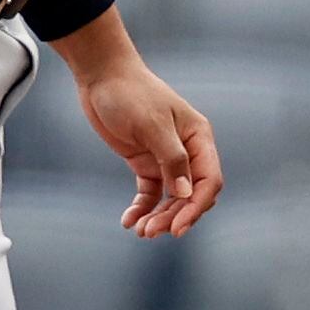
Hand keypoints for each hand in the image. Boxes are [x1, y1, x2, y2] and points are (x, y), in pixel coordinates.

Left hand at [50, 17, 224, 237]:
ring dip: (159, 216)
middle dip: (174, 216)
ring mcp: (165, 158)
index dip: (196, 207)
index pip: (208, 181)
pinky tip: (129, 221)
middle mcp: (187, 151)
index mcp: (198, 138)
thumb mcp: (152, 125)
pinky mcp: (145, 162)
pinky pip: (150, 193)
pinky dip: (142, 208)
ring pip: (171, 198)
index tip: (177, 228)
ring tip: (139, 231)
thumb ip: (172, 159)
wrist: (101, 76)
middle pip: (190, 195)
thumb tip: (186, 194)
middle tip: (150, 233)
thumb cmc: (130, 93)